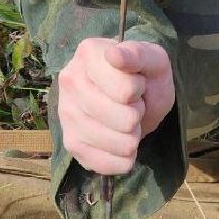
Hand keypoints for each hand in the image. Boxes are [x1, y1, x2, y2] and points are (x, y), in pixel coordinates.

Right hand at [56, 38, 173, 174]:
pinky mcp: (70, 143)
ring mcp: (66, 114)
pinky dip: (124, 158)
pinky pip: (105, 164)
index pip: (126, 91)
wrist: (137, 95)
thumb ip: (137, 54)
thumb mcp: (152, 59)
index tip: (136, 81)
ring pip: (118, 143)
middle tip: (132, 102)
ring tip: (126, 119)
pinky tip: (122, 141)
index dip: (139, 90)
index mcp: (88, 54)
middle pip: (123, 119)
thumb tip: (113, 55)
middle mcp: (69, 81)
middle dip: (137, 113)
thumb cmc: (143, 74)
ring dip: (133, 135)